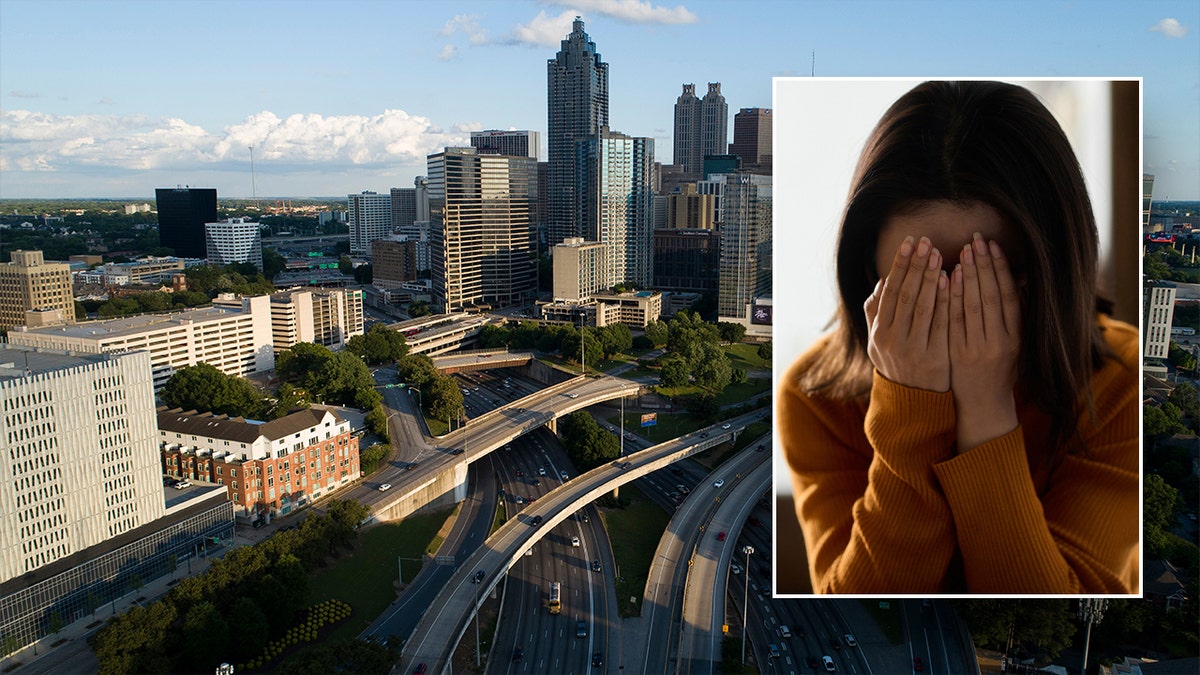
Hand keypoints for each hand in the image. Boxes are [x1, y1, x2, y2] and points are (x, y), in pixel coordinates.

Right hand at [865, 235, 950, 391]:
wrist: (913, 403)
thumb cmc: (898, 365)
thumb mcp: (878, 343)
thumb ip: (876, 313)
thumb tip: (881, 282)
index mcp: (879, 333)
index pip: (889, 291)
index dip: (899, 265)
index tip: (909, 243)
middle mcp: (892, 340)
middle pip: (905, 295)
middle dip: (915, 266)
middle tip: (926, 241)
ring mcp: (913, 349)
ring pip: (922, 306)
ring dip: (930, 278)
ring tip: (938, 254)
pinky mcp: (935, 357)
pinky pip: (941, 323)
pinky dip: (944, 300)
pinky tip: (951, 281)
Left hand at [949, 233, 1020, 451]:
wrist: (983, 403)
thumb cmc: (1000, 368)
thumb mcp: (1015, 343)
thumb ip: (1015, 314)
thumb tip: (1018, 278)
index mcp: (1015, 337)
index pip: (1008, 295)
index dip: (1000, 269)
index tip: (993, 247)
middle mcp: (998, 342)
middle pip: (989, 296)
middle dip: (982, 266)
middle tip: (975, 240)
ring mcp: (976, 348)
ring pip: (971, 306)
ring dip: (966, 277)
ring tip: (961, 252)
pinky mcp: (956, 354)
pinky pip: (952, 321)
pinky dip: (950, 298)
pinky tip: (946, 278)